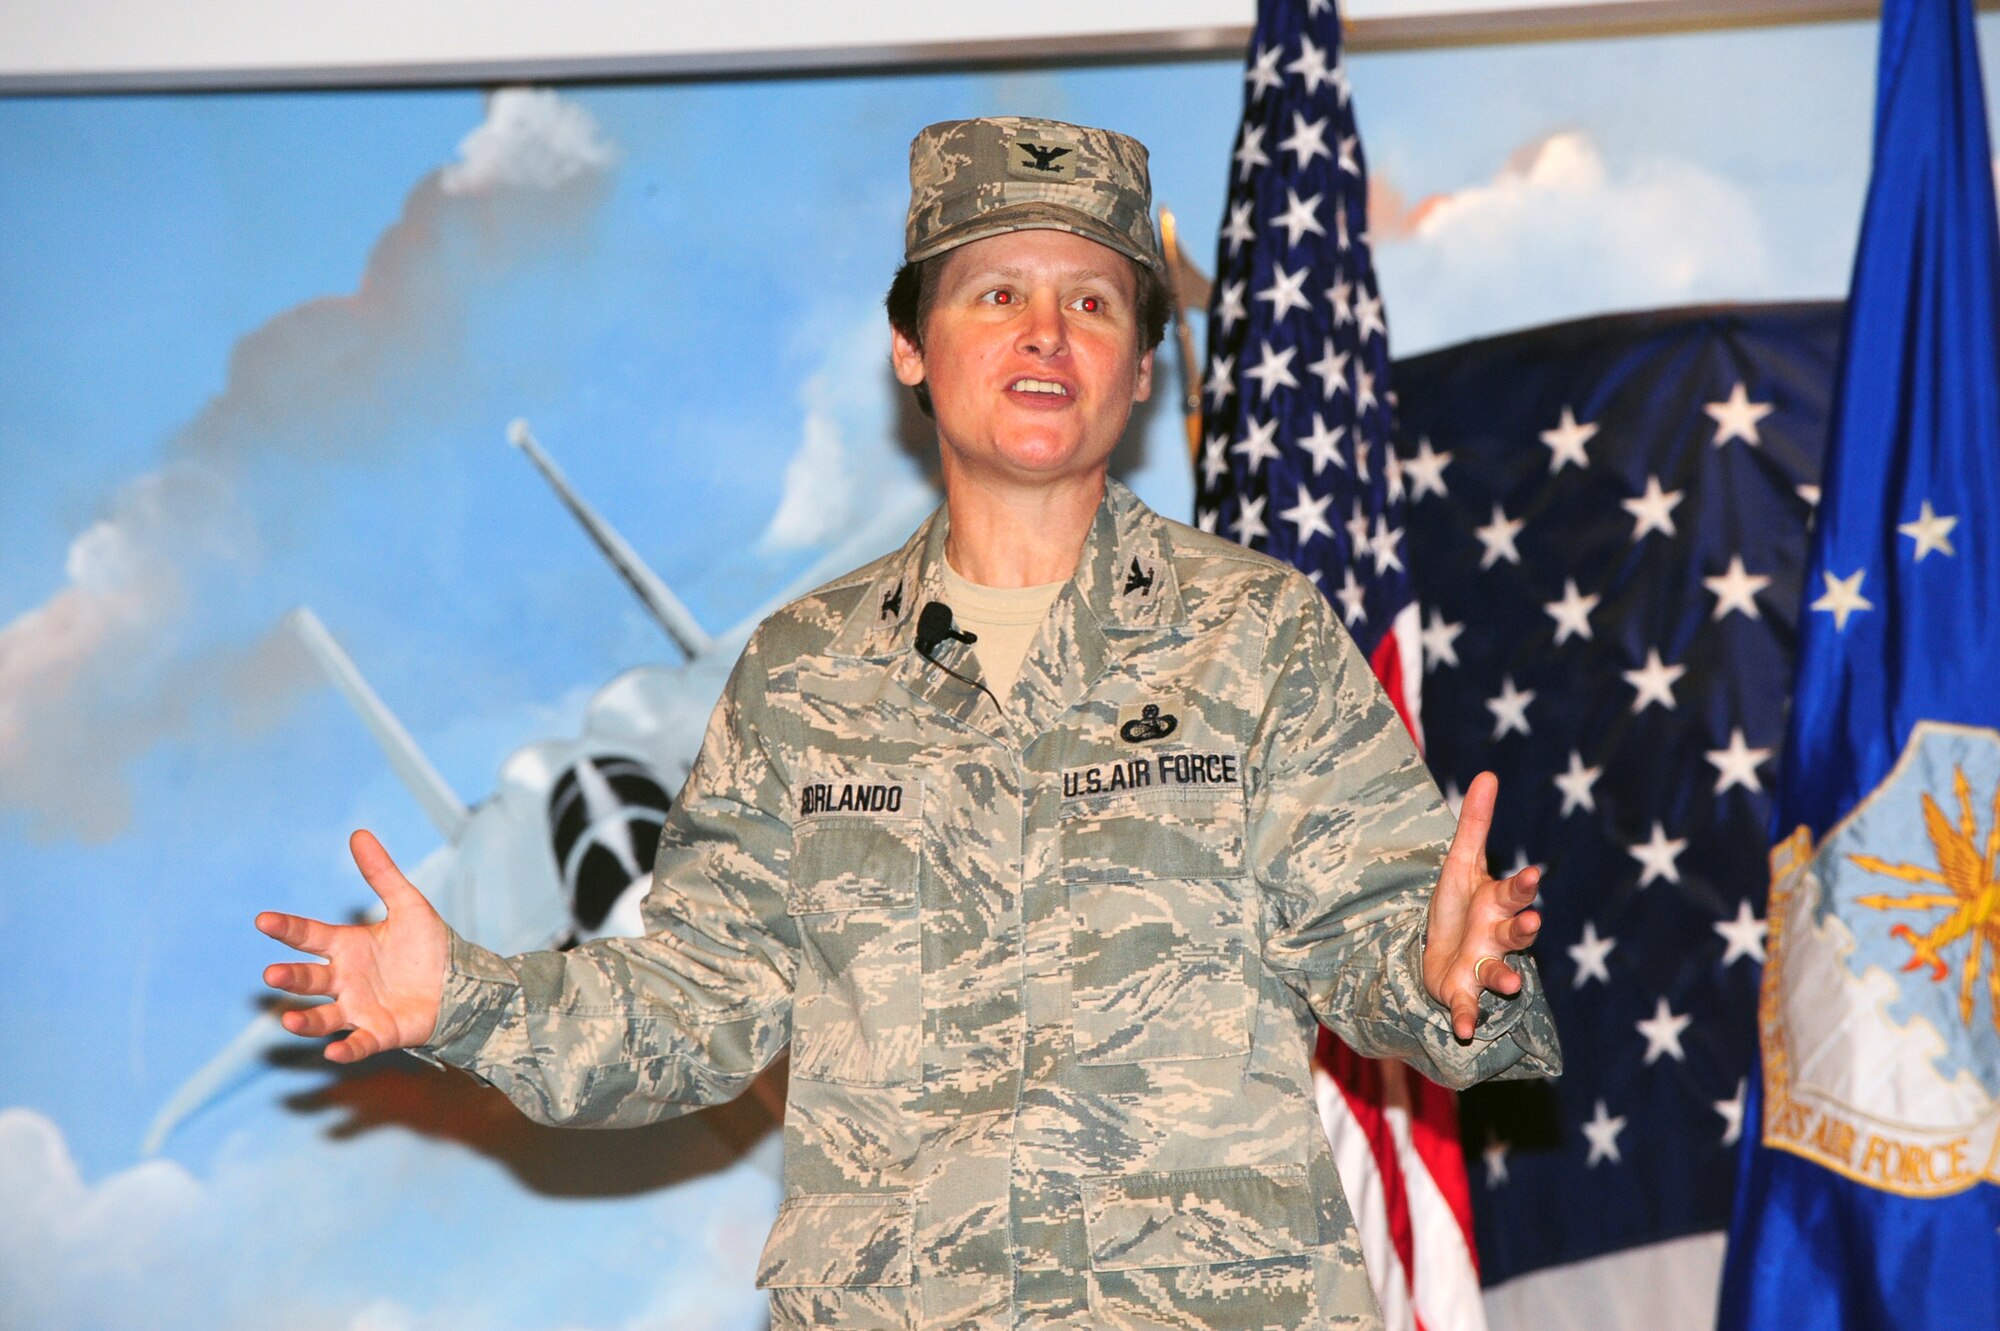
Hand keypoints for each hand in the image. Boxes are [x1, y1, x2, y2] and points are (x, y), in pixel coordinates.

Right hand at [256, 830, 449, 1063]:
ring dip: (305, 1021)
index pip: (309, 936)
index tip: (263, 920)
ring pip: (323, 1017)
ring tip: (289, 1020)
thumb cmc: (428, 946)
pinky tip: (335, 1052)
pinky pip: (358, 1043)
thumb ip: (382, 873)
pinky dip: (346, 1049)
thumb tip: (359, 833)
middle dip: (290, 978)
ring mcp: (359, 1009)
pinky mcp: (379, 1032)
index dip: (287, 928)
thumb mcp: (407, 905)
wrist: (460, 981)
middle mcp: (345, 980)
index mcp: (347, 947)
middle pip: (309, 979)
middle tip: (271, 974)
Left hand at [1421, 771, 1541, 1040]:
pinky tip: (1465, 1029)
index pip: (1514, 892)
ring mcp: (1482, 966)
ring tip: (1512, 985)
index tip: (1532, 874)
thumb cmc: (1459, 905)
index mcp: (1497, 903)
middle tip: (1532, 923)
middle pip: (1516, 934)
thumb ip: (1476, 824)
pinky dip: (1467, 1017)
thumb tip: (1488, 774)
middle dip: (1524, 929)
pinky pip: (1467, 1006)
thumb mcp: (1461, 862)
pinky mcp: (1462, 992)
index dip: (1523, 886)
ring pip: (1500, 972)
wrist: (1439, 951)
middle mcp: (1496, 937)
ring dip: (1506, 979)